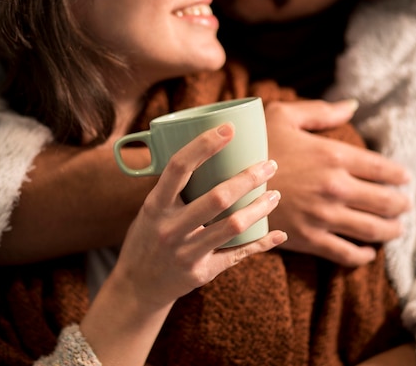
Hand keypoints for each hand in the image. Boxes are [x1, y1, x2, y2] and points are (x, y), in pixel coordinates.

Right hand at [113, 122, 286, 307]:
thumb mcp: (150, 210)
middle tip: (270, 164)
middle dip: (249, 177)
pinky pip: (238, 255)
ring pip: (234, 226)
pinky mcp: (201, 273)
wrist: (136, 286)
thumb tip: (208, 153)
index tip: (229, 128)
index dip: (204, 145)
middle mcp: (169, 229)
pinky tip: (279, 234)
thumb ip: (174, 189)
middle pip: (217, 197)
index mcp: (154, 206)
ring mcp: (186, 253)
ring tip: (275, 194)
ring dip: (260, 207)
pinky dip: (261, 244)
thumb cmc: (147, 237)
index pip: (179, 167)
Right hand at [264, 99, 410, 266]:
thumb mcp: (283, 115)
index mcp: (333, 156)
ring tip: (395, 230)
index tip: (404, 179)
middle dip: (401, 205)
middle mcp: (336, 188)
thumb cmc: (253, 144)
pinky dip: (362, 256)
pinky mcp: (309, 239)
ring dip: (391, 231)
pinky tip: (367, 253)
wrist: (222, 181)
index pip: (384, 169)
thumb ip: (321, 111)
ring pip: (373, 230)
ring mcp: (323, 216)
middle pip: (386, 202)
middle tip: (404, 205)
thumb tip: (352, 105)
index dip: (400, 176)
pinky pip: (346, 254)